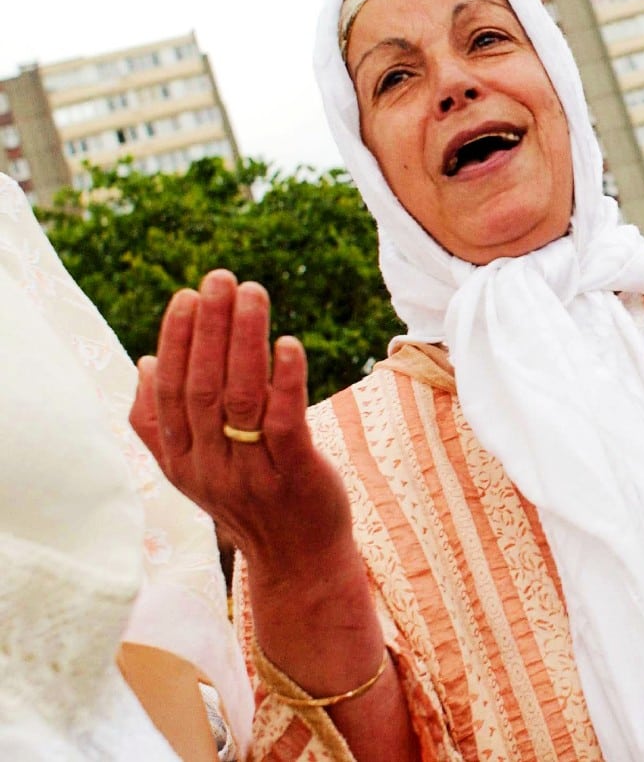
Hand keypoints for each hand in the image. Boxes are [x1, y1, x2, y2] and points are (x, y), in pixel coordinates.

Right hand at [129, 270, 354, 583]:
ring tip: (252, 293)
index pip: (169, 392)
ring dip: (244, 339)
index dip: (176, 341)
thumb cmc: (253, 501)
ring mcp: (251, 471)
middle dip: (208, 328)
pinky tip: (288, 342)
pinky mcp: (295, 473)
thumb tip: (144, 362)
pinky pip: (284, 421)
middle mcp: (209, 466)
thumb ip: (162, 425)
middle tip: (219, 279)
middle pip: (202, 387)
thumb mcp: (196, 469)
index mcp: (180, 460)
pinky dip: (284, 379)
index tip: (187, 296)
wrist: (300, 561)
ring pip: (240, 397)